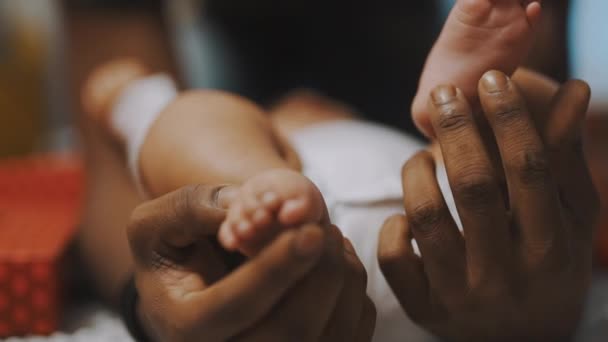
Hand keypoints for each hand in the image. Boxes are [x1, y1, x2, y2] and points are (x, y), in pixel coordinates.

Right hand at [127, 184, 375, 341]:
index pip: (236, 307)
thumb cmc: (171, 252)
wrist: (189, 284)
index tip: (310, 230)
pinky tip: (338, 265)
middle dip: (321, 274)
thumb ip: (189, 208)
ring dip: (344, 281)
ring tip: (333, 239)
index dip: (276, 268)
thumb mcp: (156, 223)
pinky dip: (356, 298)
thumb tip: (239, 205)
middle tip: (325, 229)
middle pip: (292, 332)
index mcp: (187, 327)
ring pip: (329, 338)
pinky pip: (350, 337)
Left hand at [378, 70, 598, 340]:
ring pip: (425, 216)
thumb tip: (574, 89)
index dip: (509, 117)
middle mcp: (506, 274)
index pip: (529, 168)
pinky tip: (407, 214)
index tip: (492, 80)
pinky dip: (394, 225)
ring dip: (416, 171)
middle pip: (473, 186)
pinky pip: (394, 257)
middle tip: (444, 92)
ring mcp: (460, 295)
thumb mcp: (567, 217)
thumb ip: (565, 158)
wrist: (524, 339)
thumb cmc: (548, 264)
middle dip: (456, 128)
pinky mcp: (424, 308)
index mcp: (550, 247)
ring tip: (422, 156)